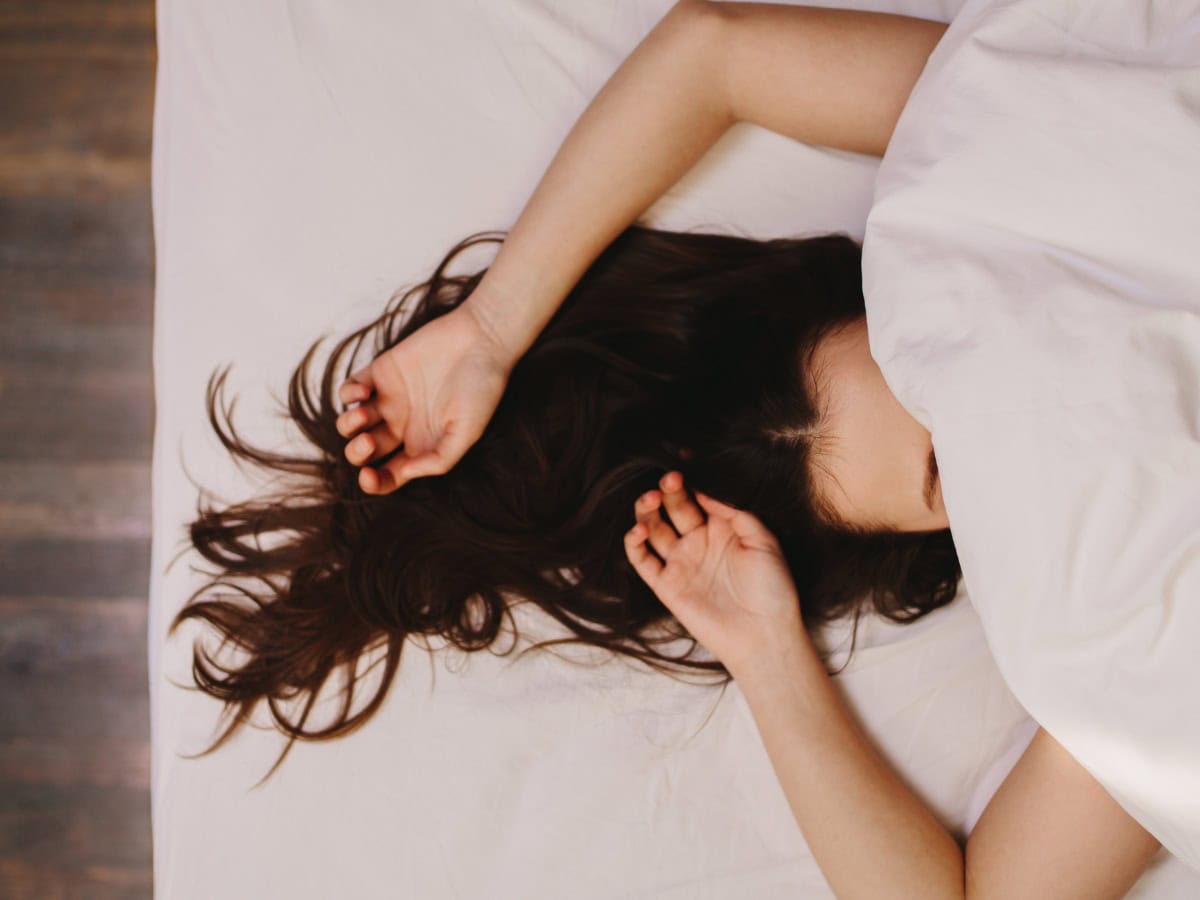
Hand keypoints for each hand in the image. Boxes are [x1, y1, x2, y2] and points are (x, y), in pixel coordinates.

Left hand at [336, 304, 513, 493]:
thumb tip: (405, 473)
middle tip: (369, 441)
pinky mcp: (381, 372)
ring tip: (362, 414)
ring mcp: (389, 398)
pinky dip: (348, 393)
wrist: (482, 340)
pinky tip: (364, 390)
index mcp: (421, 444)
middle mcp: (402, 425)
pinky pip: (350, 389)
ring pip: (351, 423)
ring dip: (348, 425)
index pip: (389, 474)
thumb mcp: (467, 433)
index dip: (374, 482)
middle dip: (357, 453)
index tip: (368, 477)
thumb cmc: (481, 388)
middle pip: (364, 452)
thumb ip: (438, 459)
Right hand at [624, 470, 806, 678]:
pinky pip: (642, 560)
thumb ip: (734, 512)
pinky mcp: (667, 585)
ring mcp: (681, 562)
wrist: (764, 635)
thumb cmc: (773, 589)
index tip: (684, 468)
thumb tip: (706, 489)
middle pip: (674, 508)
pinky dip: (634, 544)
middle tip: (668, 480)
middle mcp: (699, 542)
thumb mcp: (764, 540)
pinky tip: (639, 530)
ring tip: (649, 499)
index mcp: (722, 528)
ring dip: (646, 511)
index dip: (690, 482)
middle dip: (668, 491)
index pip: (699, 497)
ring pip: (654, 528)